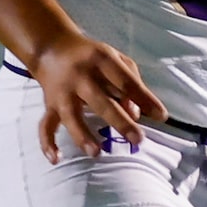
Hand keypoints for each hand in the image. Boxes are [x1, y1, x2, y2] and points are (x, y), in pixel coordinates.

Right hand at [28, 32, 164, 162]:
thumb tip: (137, 113)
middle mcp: (80, 77)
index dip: (145, 99)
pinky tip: (56, 159)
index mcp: (100, 61)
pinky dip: (48, 143)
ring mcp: (62, 92)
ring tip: (97, 153)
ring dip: (82, 135)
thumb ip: (131, 82)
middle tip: (138, 139)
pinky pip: (45, 125)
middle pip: (100, 101)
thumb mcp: (116, 59)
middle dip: (120, 122)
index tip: (161, 116)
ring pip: (71, 116)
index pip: (126, 82)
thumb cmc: (92, 57)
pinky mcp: (50, 105)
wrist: (51, 47)